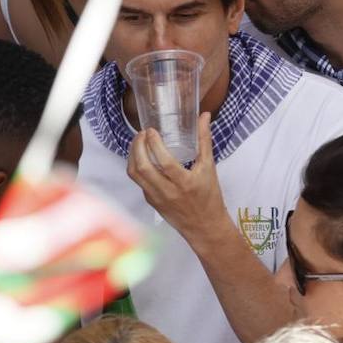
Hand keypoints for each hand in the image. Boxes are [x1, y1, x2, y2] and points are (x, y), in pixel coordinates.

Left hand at [127, 112, 226, 238]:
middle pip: (142, 168)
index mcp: (185, 182)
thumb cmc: (209, 196)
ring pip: (135, 175)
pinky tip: (140, 156)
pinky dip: (136, 166)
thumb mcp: (209, 168)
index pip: (164, 161)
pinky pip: (138, 181)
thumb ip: (204, 141)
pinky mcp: (150, 201)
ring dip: (132, 156)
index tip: (151, 130)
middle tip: (141, 133)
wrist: (204, 226)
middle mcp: (167, 191)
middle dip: (137, 147)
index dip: (154, 144)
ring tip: (138, 142)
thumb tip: (204, 116)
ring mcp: (156, 197)